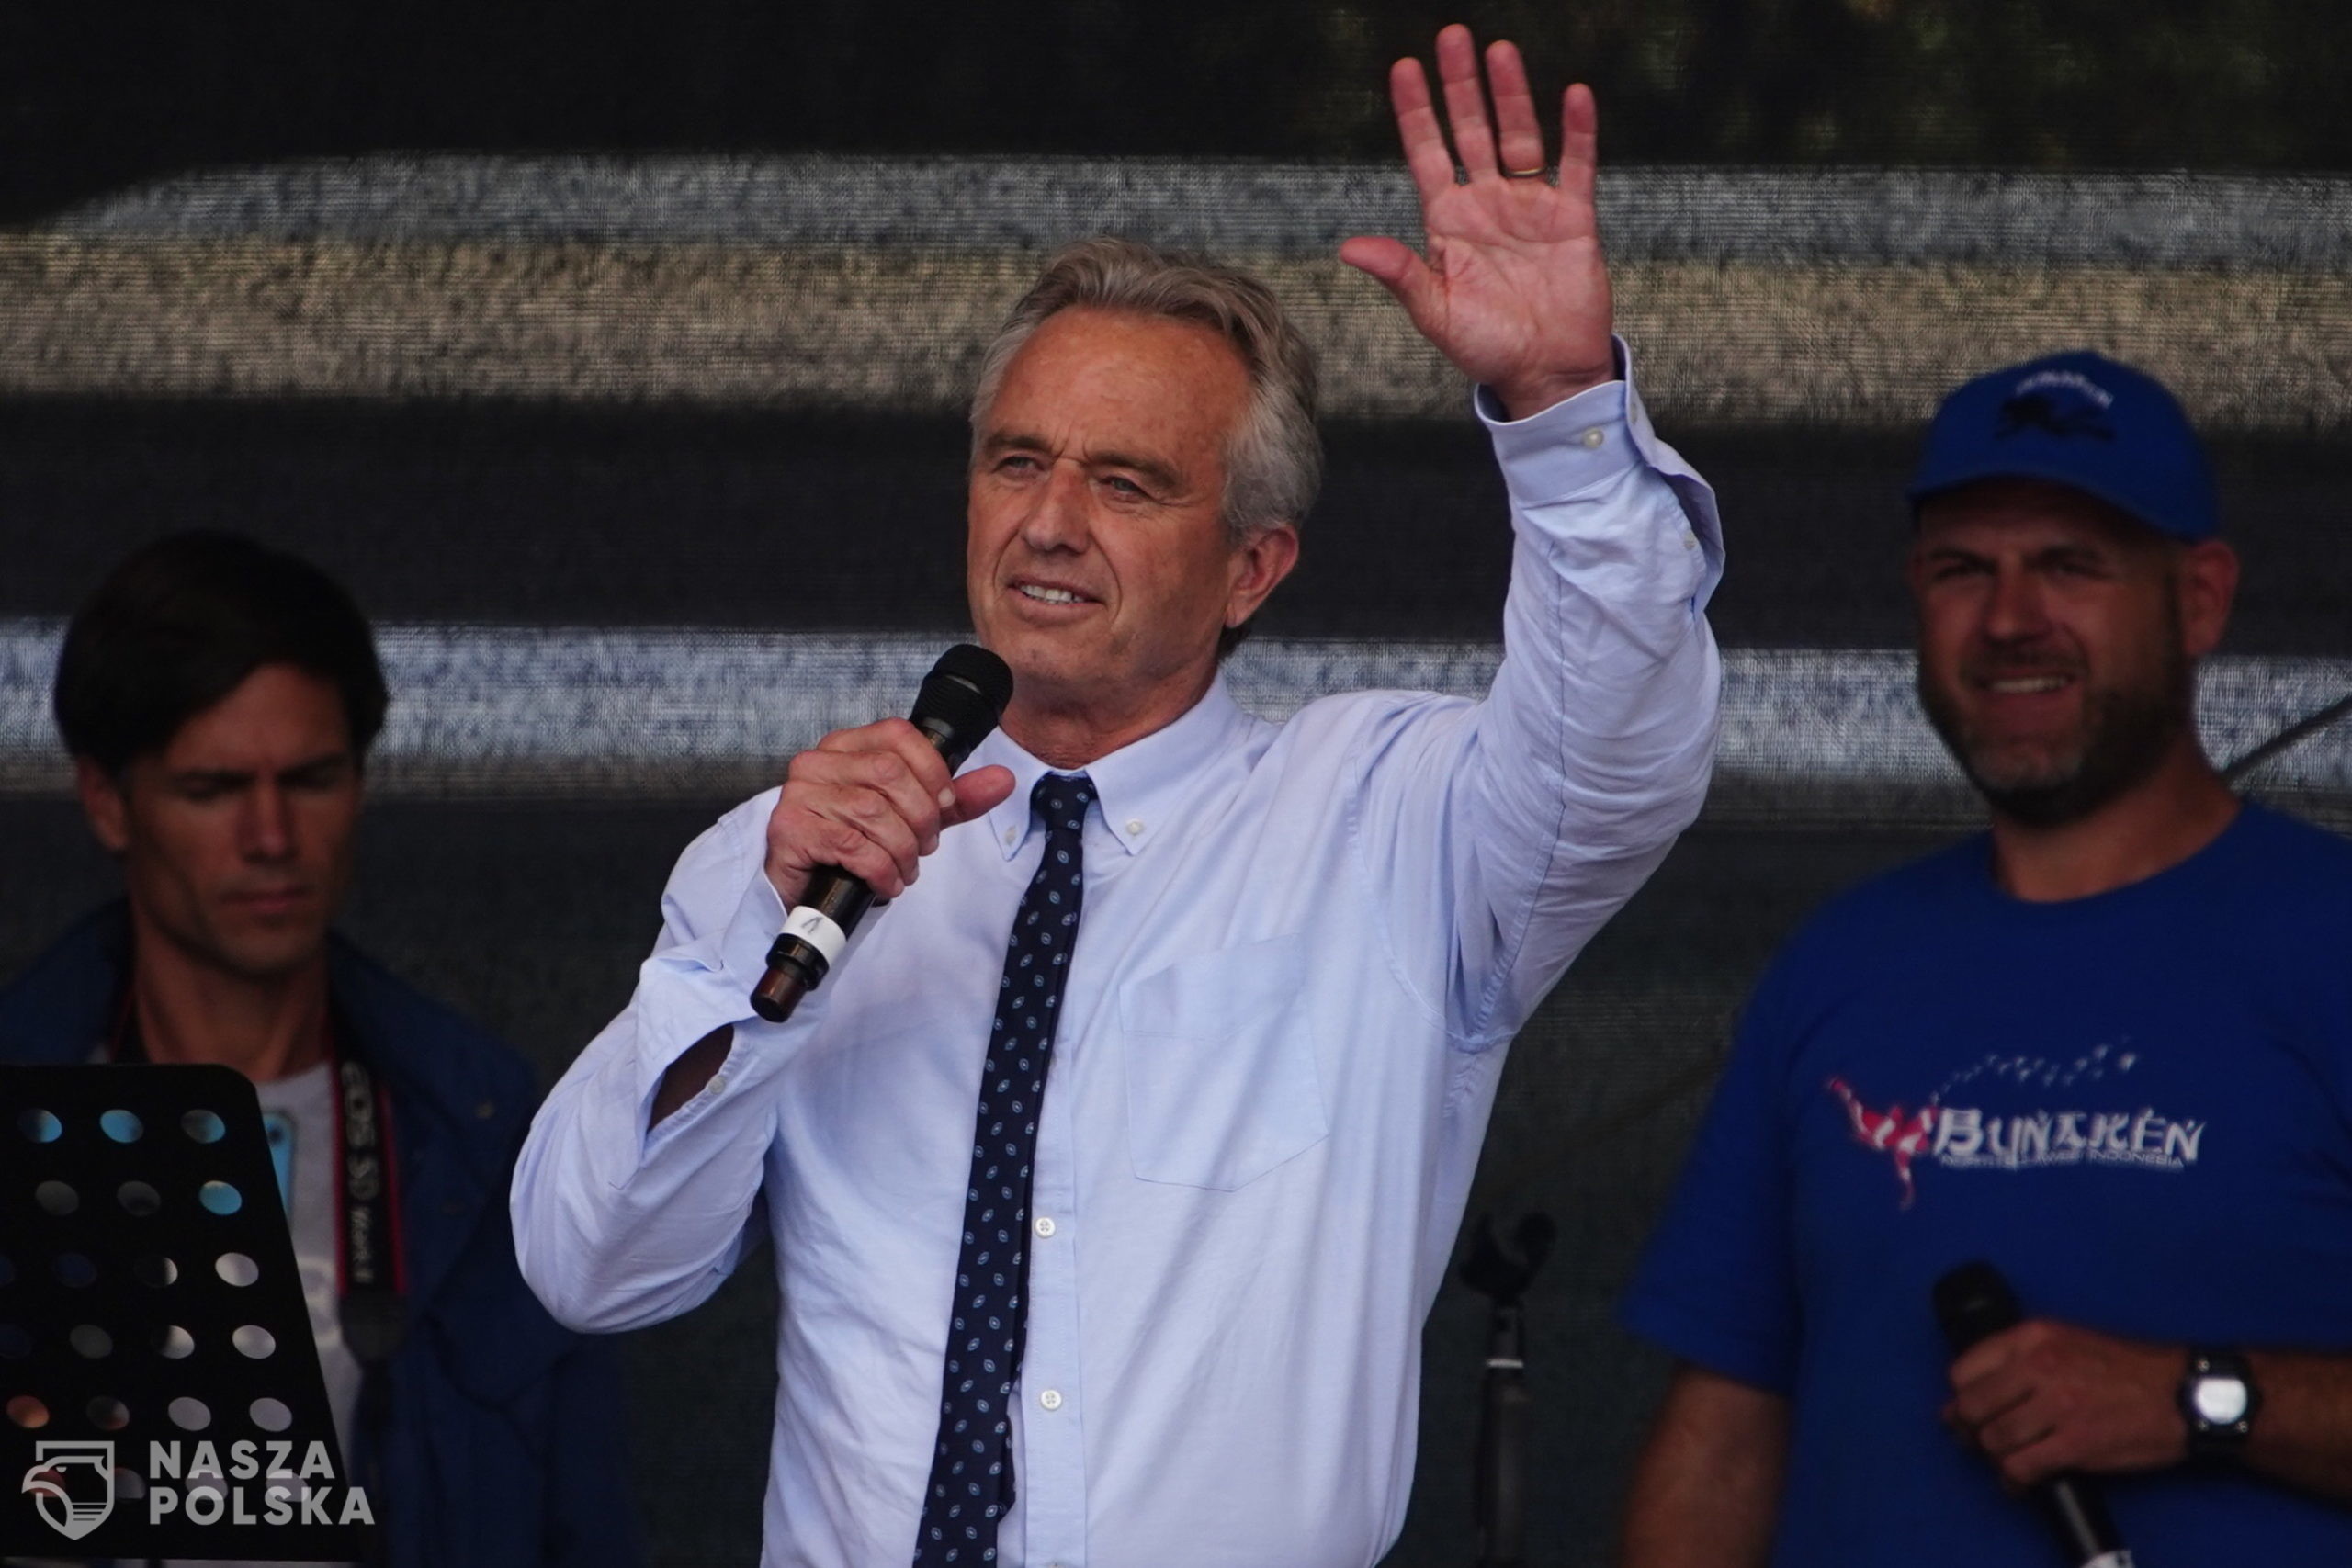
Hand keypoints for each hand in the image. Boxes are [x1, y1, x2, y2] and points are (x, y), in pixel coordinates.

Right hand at [763, 719, 1014, 906]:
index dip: (932, 771)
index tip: (943, 805)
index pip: (899, 734)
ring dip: (902, 849)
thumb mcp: (912, 818)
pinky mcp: (791, 828)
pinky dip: (881, 869)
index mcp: (847, 745)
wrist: (806, 890)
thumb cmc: (855, 847)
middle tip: (924, 846)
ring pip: (873, 812)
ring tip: (904, 868)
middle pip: (891, 774)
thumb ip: (955, 799)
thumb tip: (1004, 779)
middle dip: (921, 817)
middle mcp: (818, 762)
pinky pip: (852, 845)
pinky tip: (886, 880)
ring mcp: (800, 793)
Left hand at [1339, 23, 1615, 420]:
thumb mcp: (1435, 312)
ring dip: (1510, 95)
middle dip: (1461, 86)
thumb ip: (1399, 273)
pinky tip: (1573, 95)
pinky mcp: (1572, 218)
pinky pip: (1576, 164)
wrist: (1546, 374)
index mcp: (1447, 223)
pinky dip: (1576, 131)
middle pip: (1471, 131)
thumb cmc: (1485, 348)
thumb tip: (1348, 248)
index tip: (1404, 67)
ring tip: (1499, 51)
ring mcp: (1529, 207)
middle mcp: (1486, 204)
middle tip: (1453, 36)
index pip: (1427, 153)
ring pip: (1518, 137)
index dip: (1416, 112)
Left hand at [1945, 1319, 2187, 1485]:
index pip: (1964, 1369)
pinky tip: (2019, 1481)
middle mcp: (2038, 1366)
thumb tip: (1972, 1391)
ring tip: (2006, 1459)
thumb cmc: (2128, 1368)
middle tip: (1979, 1440)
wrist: (2182, 1393)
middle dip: (1970, 1430)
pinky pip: (2022, 1467)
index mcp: (2033, 1337)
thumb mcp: (2068, 1341)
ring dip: (1994, 1456)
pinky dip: (2013, 1480)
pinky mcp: (2075, 1443)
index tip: (1968, 1410)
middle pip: (1972, 1408)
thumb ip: (2020, 1360)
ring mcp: (2057, 1406)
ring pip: (1994, 1439)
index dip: (1962, 1396)